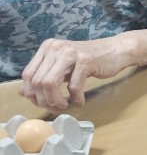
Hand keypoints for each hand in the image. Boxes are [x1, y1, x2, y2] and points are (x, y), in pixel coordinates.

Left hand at [21, 36, 137, 110]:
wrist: (115, 50)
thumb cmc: (88, 60)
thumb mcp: (63, 67)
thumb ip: (44, 76)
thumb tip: (23, 92)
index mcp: (47, 48)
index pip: (28, 74)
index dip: (32, 93)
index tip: (42, 103)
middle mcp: (55, 48)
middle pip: (38, 81)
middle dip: (45, 100)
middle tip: (56, 107)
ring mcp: (70, 53)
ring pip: (50, 84)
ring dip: (56, 101)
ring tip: (65, 105)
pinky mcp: (85, 60)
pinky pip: (73, 86)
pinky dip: (76, 98)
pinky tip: (80, 101)